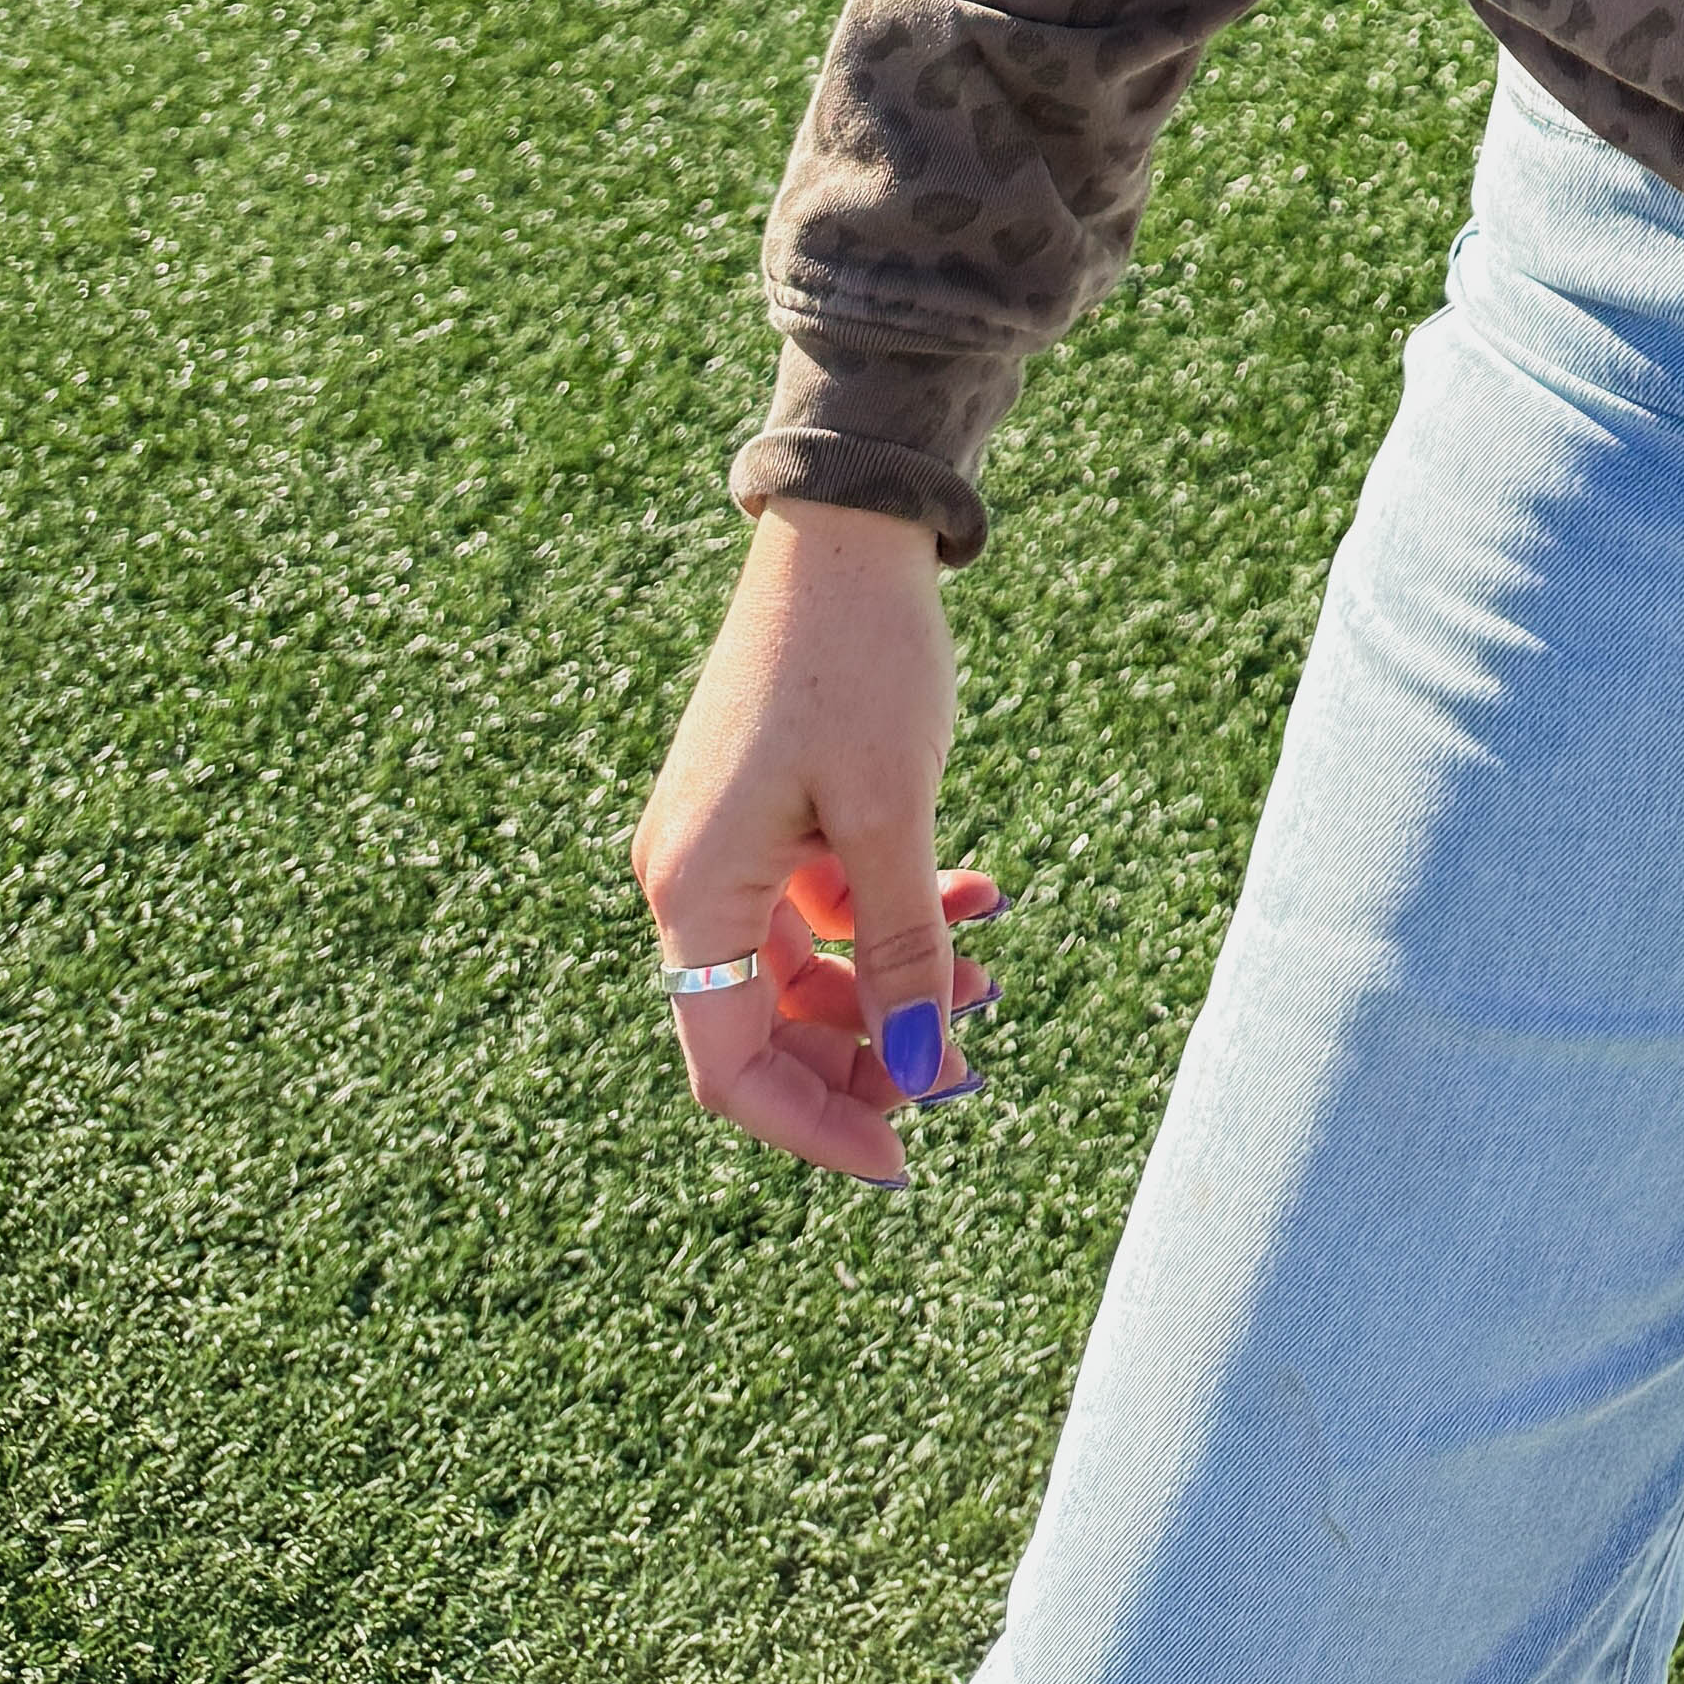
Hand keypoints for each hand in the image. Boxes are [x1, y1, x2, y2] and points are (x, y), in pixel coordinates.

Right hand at [631, 503, 996, 1186]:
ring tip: (993, 974)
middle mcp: (689, 876)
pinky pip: (823, 900)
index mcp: (693, 891)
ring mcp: (725, 840)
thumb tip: (925, 1075)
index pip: (732, 1067)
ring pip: (806, 965)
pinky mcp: (766, 806)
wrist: (849, 523)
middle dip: (870, 1054)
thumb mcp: (892, 814)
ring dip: (895, 983)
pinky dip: (894, 913)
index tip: (906, 1160)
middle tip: (972, 1065)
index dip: (817, 1124)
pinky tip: (980, 897)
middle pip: (767, 1025)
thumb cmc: (859, 659)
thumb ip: (904, 952)